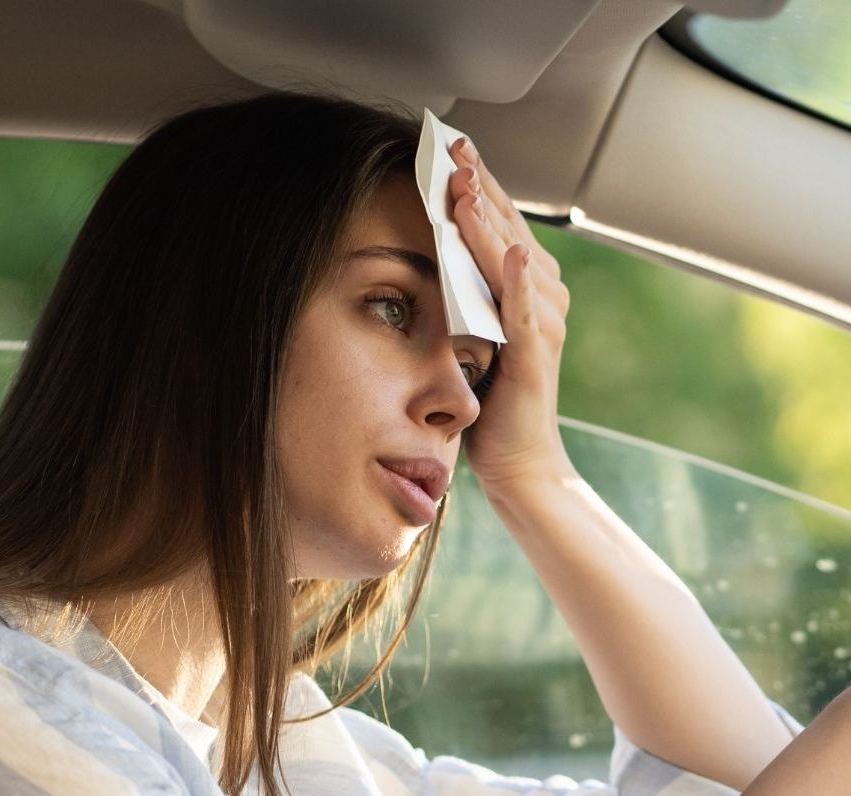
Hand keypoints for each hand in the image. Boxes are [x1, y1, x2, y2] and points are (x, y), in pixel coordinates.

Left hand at [448, 137, 576, 493]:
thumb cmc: (492, 399)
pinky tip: (511, 253)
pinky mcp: (535, 355)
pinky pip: (525, 311)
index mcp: (527, 288)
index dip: (477, 185)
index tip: (451, 148)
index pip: (498, 224)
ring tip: (466, 185)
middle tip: (453, 147)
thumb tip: (439, 252)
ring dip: (490, 221)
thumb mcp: (473, 334)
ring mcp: (543, 324)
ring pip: (512, 260)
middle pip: (507, 229)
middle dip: (480, 186)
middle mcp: (544, 297)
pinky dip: (518, 282)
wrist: (517, 459)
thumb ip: (467, 294)